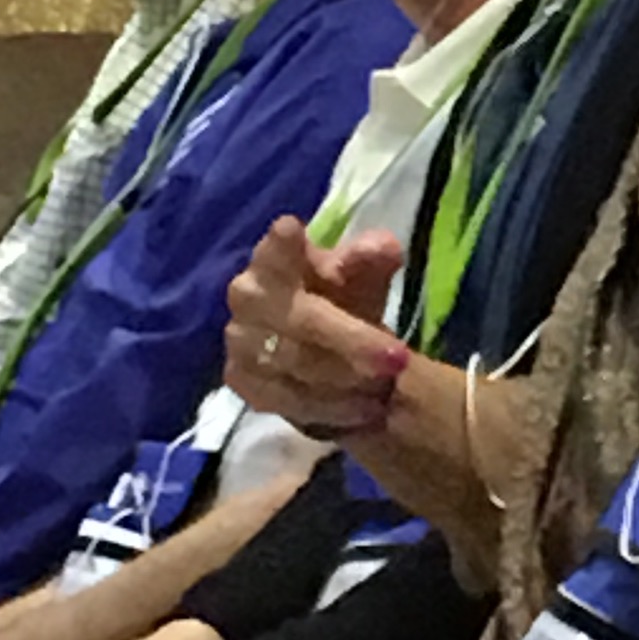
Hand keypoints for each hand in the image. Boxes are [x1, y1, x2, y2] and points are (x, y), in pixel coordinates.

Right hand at [224, 218, 409, 434]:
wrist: (322, 348)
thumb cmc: (342, 299)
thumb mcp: (363, 276)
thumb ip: (373, 258)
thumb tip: (385, 248)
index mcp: (274, 259)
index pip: (274, 247)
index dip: (281, 243)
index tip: (292, 230)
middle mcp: (247, 295)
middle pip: (302, 319)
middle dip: (354, 341)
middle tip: (400, 359)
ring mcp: (238, 339)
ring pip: (297, 364)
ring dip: (347, 379)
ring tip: (387, 388)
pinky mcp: (240, 379)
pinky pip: (286, 399)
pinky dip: (330, 406)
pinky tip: (364, 409)